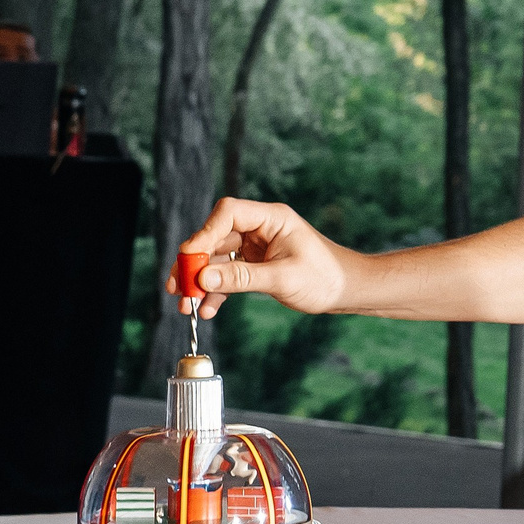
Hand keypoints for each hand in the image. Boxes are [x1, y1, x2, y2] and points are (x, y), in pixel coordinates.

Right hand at [168, 198, 354, 318]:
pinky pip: (228, 274)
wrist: (347, 291)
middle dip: (194, 263)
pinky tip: (208, 309)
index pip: (228, 213)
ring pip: (218, 258)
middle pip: (215, 237)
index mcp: (271, 218)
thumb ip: (241, 278)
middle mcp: (260, 228)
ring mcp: (256, 247)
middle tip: (177, 286)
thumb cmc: (325, 277)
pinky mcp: (256, 265)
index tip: (190, 258)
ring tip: (186, 305)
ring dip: (200, 281)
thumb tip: (203, 278)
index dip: (204, 233)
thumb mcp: (282, 279)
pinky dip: (217, 291)